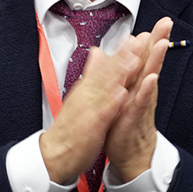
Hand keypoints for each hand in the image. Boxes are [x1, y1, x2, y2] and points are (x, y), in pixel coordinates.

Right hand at [39, 45, 139, 184]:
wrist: (54, 153)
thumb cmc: (69, 127)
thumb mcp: (80, 95)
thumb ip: (91, 74)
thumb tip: (97, 54)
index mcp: (86, 88)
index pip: (105, 66)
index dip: (120, 51)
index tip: (134, 38)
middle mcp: (87, 95)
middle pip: (107, 72)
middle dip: (123, 55)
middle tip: (138, 41)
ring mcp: (89, 109)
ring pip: (106, 88)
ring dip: (120, 74)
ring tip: (134, 60)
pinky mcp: (91, 126)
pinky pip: (103, 113)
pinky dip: (112, 102)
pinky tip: (122, 94)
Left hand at [105, 16, 172, 182]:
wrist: (131, 155)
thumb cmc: (127, 124)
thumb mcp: (124, 95)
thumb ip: (124, 74)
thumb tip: (123, 55)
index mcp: (137, 84)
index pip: (145, 57)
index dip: (153, 38)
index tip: (162, 20)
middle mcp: (142, 91)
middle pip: (151, 63)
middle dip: (159, 42)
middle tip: (167, 23)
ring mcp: (140, 104)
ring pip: (149, 79)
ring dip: (155, 62)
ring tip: (162, 44)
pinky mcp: (134, 118)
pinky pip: (141, 104)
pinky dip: (146, 91)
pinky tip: (151, 79)